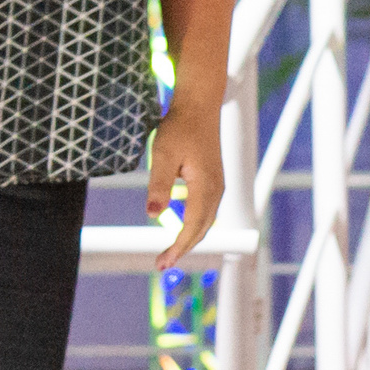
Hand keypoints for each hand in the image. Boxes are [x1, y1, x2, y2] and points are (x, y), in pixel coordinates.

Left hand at [147, 98, 224, 269]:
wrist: (199, 105)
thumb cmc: (180, 127)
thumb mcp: (163, 154)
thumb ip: (159, 185)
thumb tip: (152, 215)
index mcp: (205, 189)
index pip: (191, 228)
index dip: (177, 248)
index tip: (162, 263)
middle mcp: (216, 192)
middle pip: (200, 231)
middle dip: (182, 249)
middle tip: (162, 264)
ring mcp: (217, 187)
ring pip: (204, 223)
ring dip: (189, 239)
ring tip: (171, 251)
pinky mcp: (213, 182)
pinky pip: (205, 212)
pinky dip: (194, 225)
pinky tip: (180, 227)